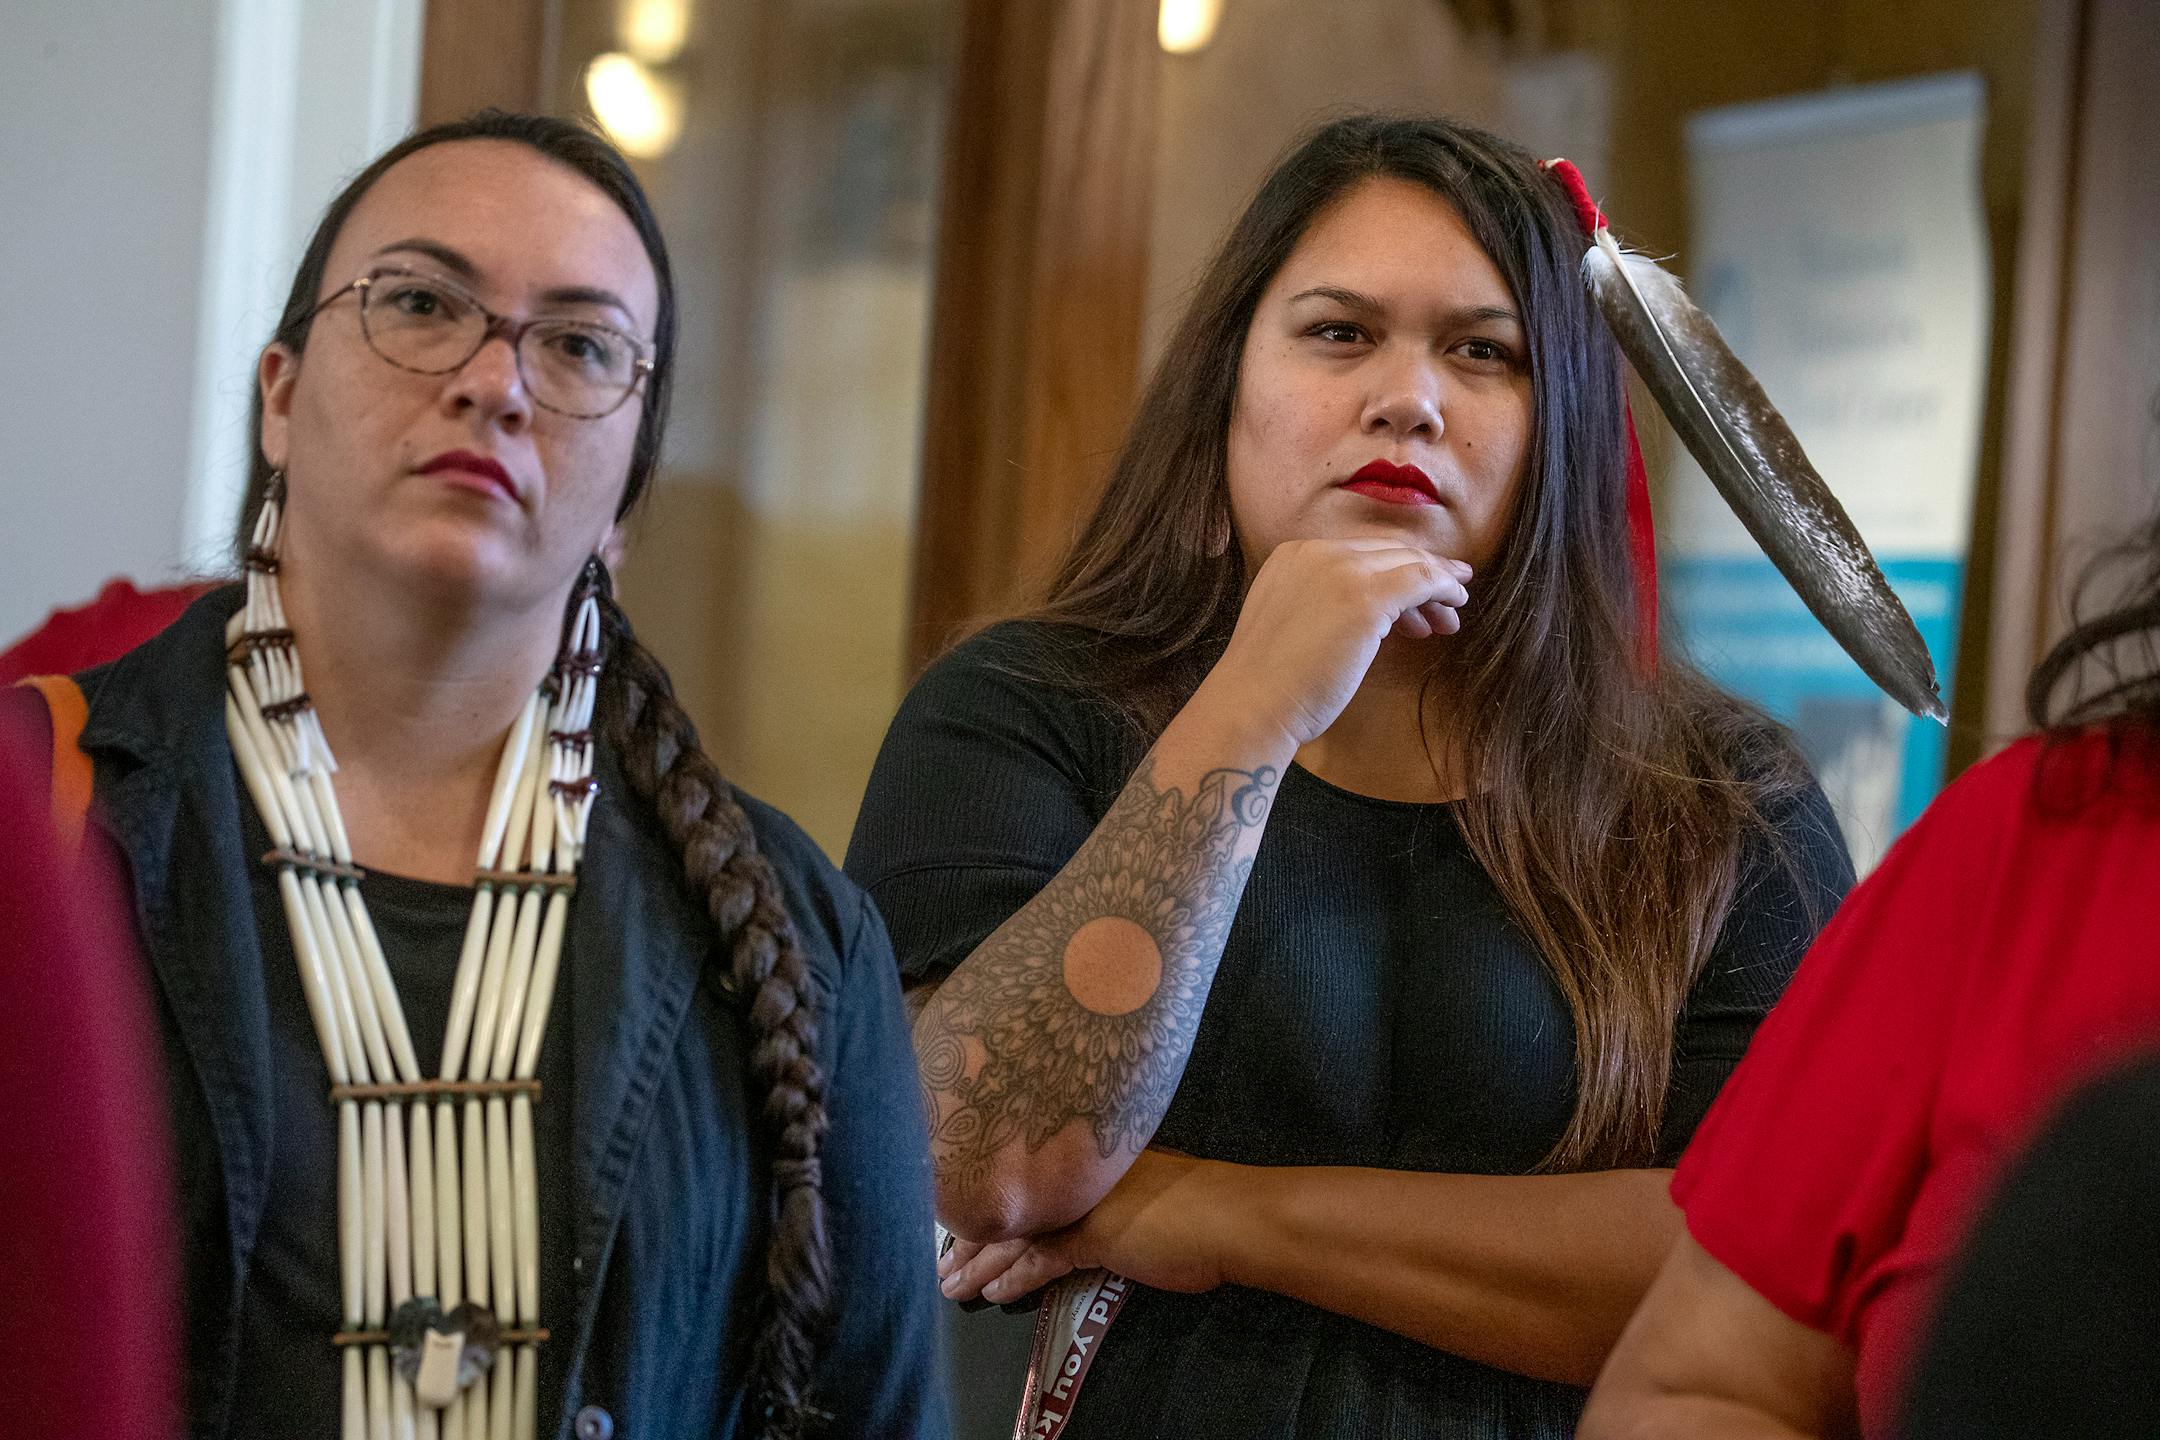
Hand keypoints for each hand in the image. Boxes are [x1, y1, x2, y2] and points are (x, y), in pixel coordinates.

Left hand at [938, 1149, 1238, 1303]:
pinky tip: (992, 1294)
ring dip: (979, 1264)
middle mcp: (1077, 1171)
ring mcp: (1083, 1200)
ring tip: (952, 1285)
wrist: (1231, 1216)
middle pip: (1011, 1203)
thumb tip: (1080, 1206)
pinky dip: (1014, 1279)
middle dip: (971, 1235)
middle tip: (941, 1261)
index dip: (990, 1199)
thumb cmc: (1196, 1200)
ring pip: (1016, 1234)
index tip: (961, 1217)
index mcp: (1087, 1154)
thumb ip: (1104, 1188)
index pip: (1025, 1176)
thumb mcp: (1139, 1182)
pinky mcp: (1093, 1236)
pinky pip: (1041, 1262)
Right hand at [1200, 539, 1470, 750]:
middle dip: (1422, 573)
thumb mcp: (1292, 622)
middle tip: (1449, 601)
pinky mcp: (1365, 596)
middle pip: (1387, 552)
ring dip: (1436, 584)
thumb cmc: (1270, 682)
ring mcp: (1340, 570)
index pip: (1359, 552)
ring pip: (1408, 562)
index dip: (1393, 569)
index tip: (1415, 594)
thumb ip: (1322, 603)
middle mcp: (1315, 552)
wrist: (1252, 704)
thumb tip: (1371, 612)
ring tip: (1451, 615)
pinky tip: (1455, 606)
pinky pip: (1421, 580)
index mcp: (1293, 555)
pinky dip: (1443, 588)